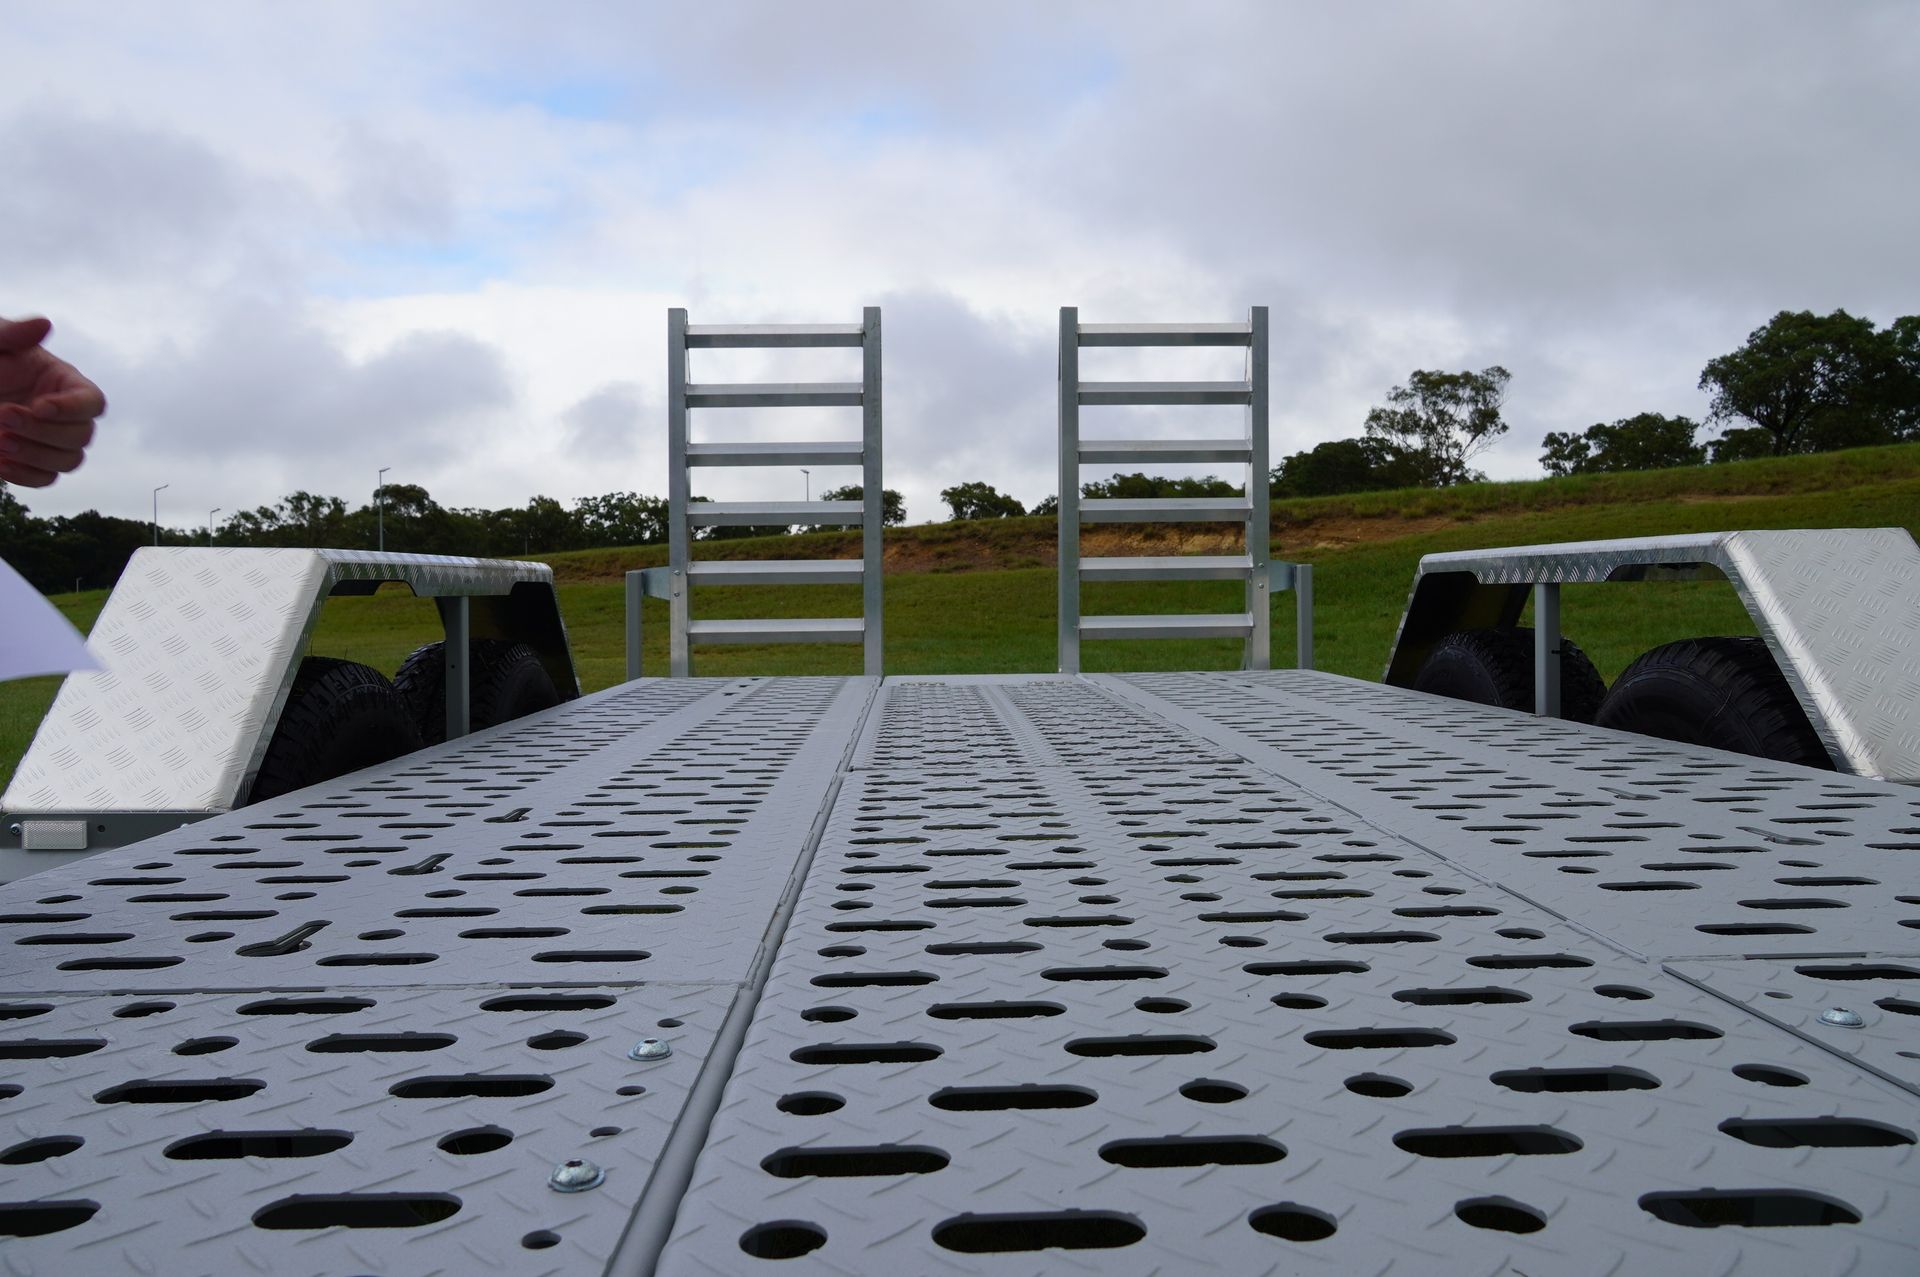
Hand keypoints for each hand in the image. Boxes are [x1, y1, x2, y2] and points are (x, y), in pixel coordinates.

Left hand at [0, 317, 106, 487]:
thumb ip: (13, 333)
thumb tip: (44, 324)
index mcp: (63, 382)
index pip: (92, 403)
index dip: (72, 409)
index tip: (37, 406)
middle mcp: (64, 413)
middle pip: (82, 436)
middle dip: (44, 431)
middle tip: (4, 416)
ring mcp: (49, 439)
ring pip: (68, 461)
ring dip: (35, 454)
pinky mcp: (30, 461)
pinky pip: (45, 478)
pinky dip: (24, 474)